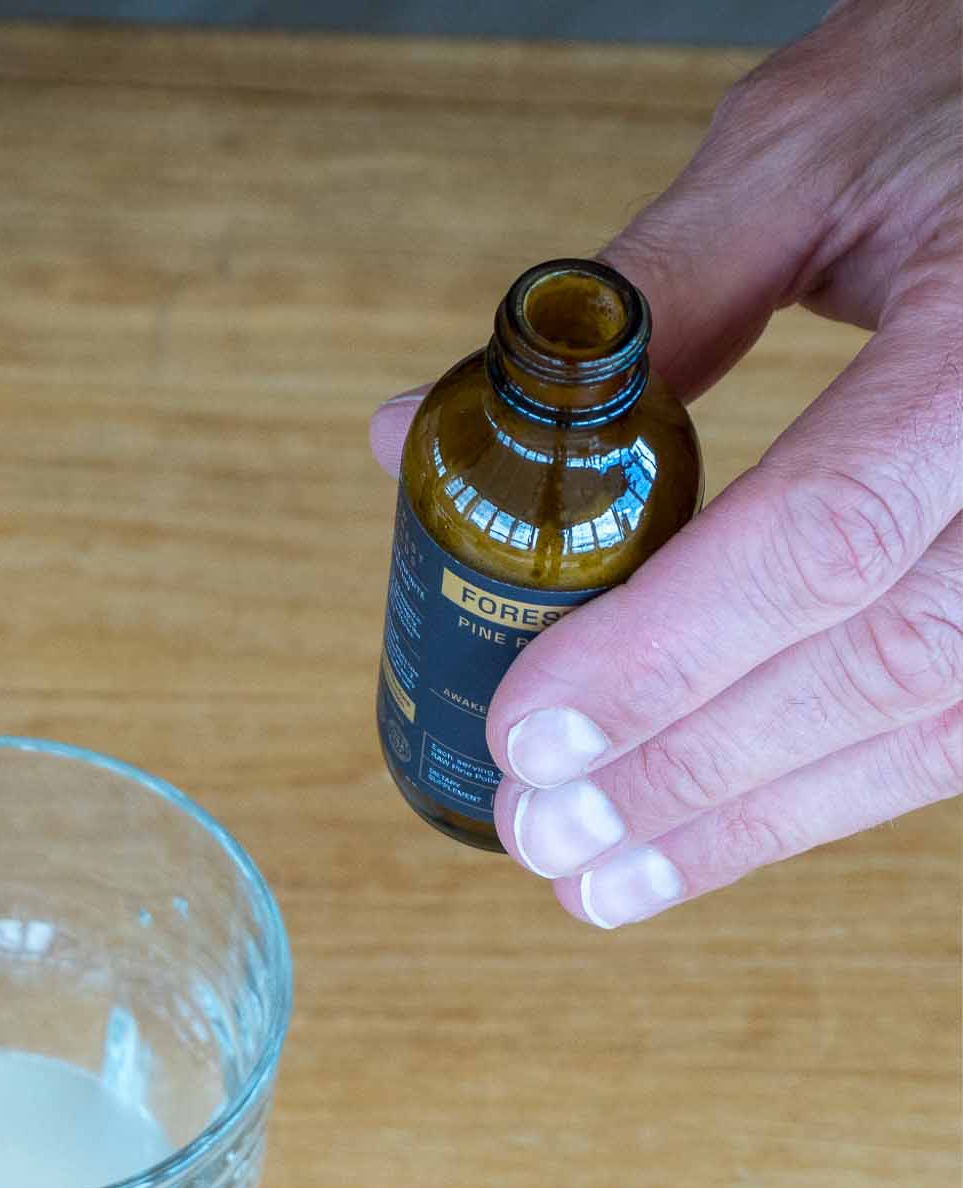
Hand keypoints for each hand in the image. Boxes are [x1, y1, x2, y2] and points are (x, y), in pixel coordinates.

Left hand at [371, 0, 960, 926]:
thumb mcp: (809, 159)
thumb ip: (634, 306)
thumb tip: (424, 434)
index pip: (822, 535)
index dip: (666, 652)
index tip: (530, 731)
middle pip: (876, 664)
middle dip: (690, 772)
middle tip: (540, 835)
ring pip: (933, 727)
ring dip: (752, 822)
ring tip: (602, 878)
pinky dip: (832, 791)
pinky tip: (719, 834)